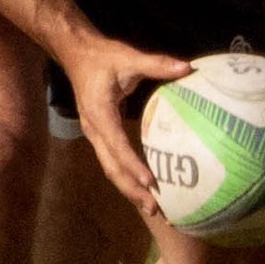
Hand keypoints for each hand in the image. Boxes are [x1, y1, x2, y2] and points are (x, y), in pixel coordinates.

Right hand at [61, 36, 189, 218]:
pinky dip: (127, 177)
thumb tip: (187, 67)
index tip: (150, 182)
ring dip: (129, 189)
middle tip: (155, 208)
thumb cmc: (103, 57)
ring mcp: (95, 135)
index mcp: (100, 113)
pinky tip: (143, 189)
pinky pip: (112, 162)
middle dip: (132, 190)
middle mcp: (94, 129)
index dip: (132, 164)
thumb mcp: (129, 57)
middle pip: (111, 167)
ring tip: (152, 208)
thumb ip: (156, 63)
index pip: (117, 144)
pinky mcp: (100, 136)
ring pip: (110, 169)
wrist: (76, 55)